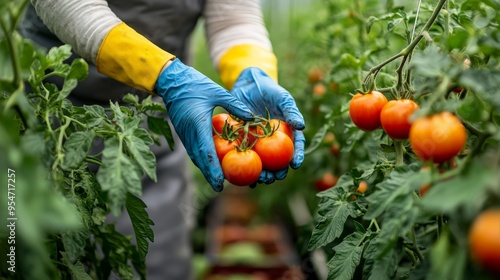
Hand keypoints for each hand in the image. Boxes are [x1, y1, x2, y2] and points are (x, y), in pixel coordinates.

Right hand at [155, 58, 252, 191]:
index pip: (206, 152)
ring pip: (196, 157)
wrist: (172, 81)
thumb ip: (235, 105)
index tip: (220, 182)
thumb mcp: (217, 92)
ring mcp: (185, 135)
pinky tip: (209, 164)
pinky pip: (193, 150)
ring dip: (205, 169)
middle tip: (219, 188)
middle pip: (200, 160)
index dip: (213, 169)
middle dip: (209, 175)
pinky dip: (201, 159)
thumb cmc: (195, 84)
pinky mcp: (184, 133)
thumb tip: (252, 118)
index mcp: (198, 125)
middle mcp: (190, 134)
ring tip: (216, 180)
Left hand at [231, 67, 305, 184]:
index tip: (295, 165)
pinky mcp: (243, 141)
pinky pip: (243, 155)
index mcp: (287, 132)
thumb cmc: (269, 90)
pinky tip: (242, 176)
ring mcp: (258, 143)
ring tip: (260, 180)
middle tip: (274, 178)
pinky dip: (243, 166)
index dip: (296, 156)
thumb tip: (301, 126)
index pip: (295, 146)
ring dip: (261, 174)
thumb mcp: (282, 98)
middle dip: (277, 172)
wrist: (248, 84)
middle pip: (277, 161)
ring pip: (261, 163)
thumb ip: (291, 111)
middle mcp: (273, 141)